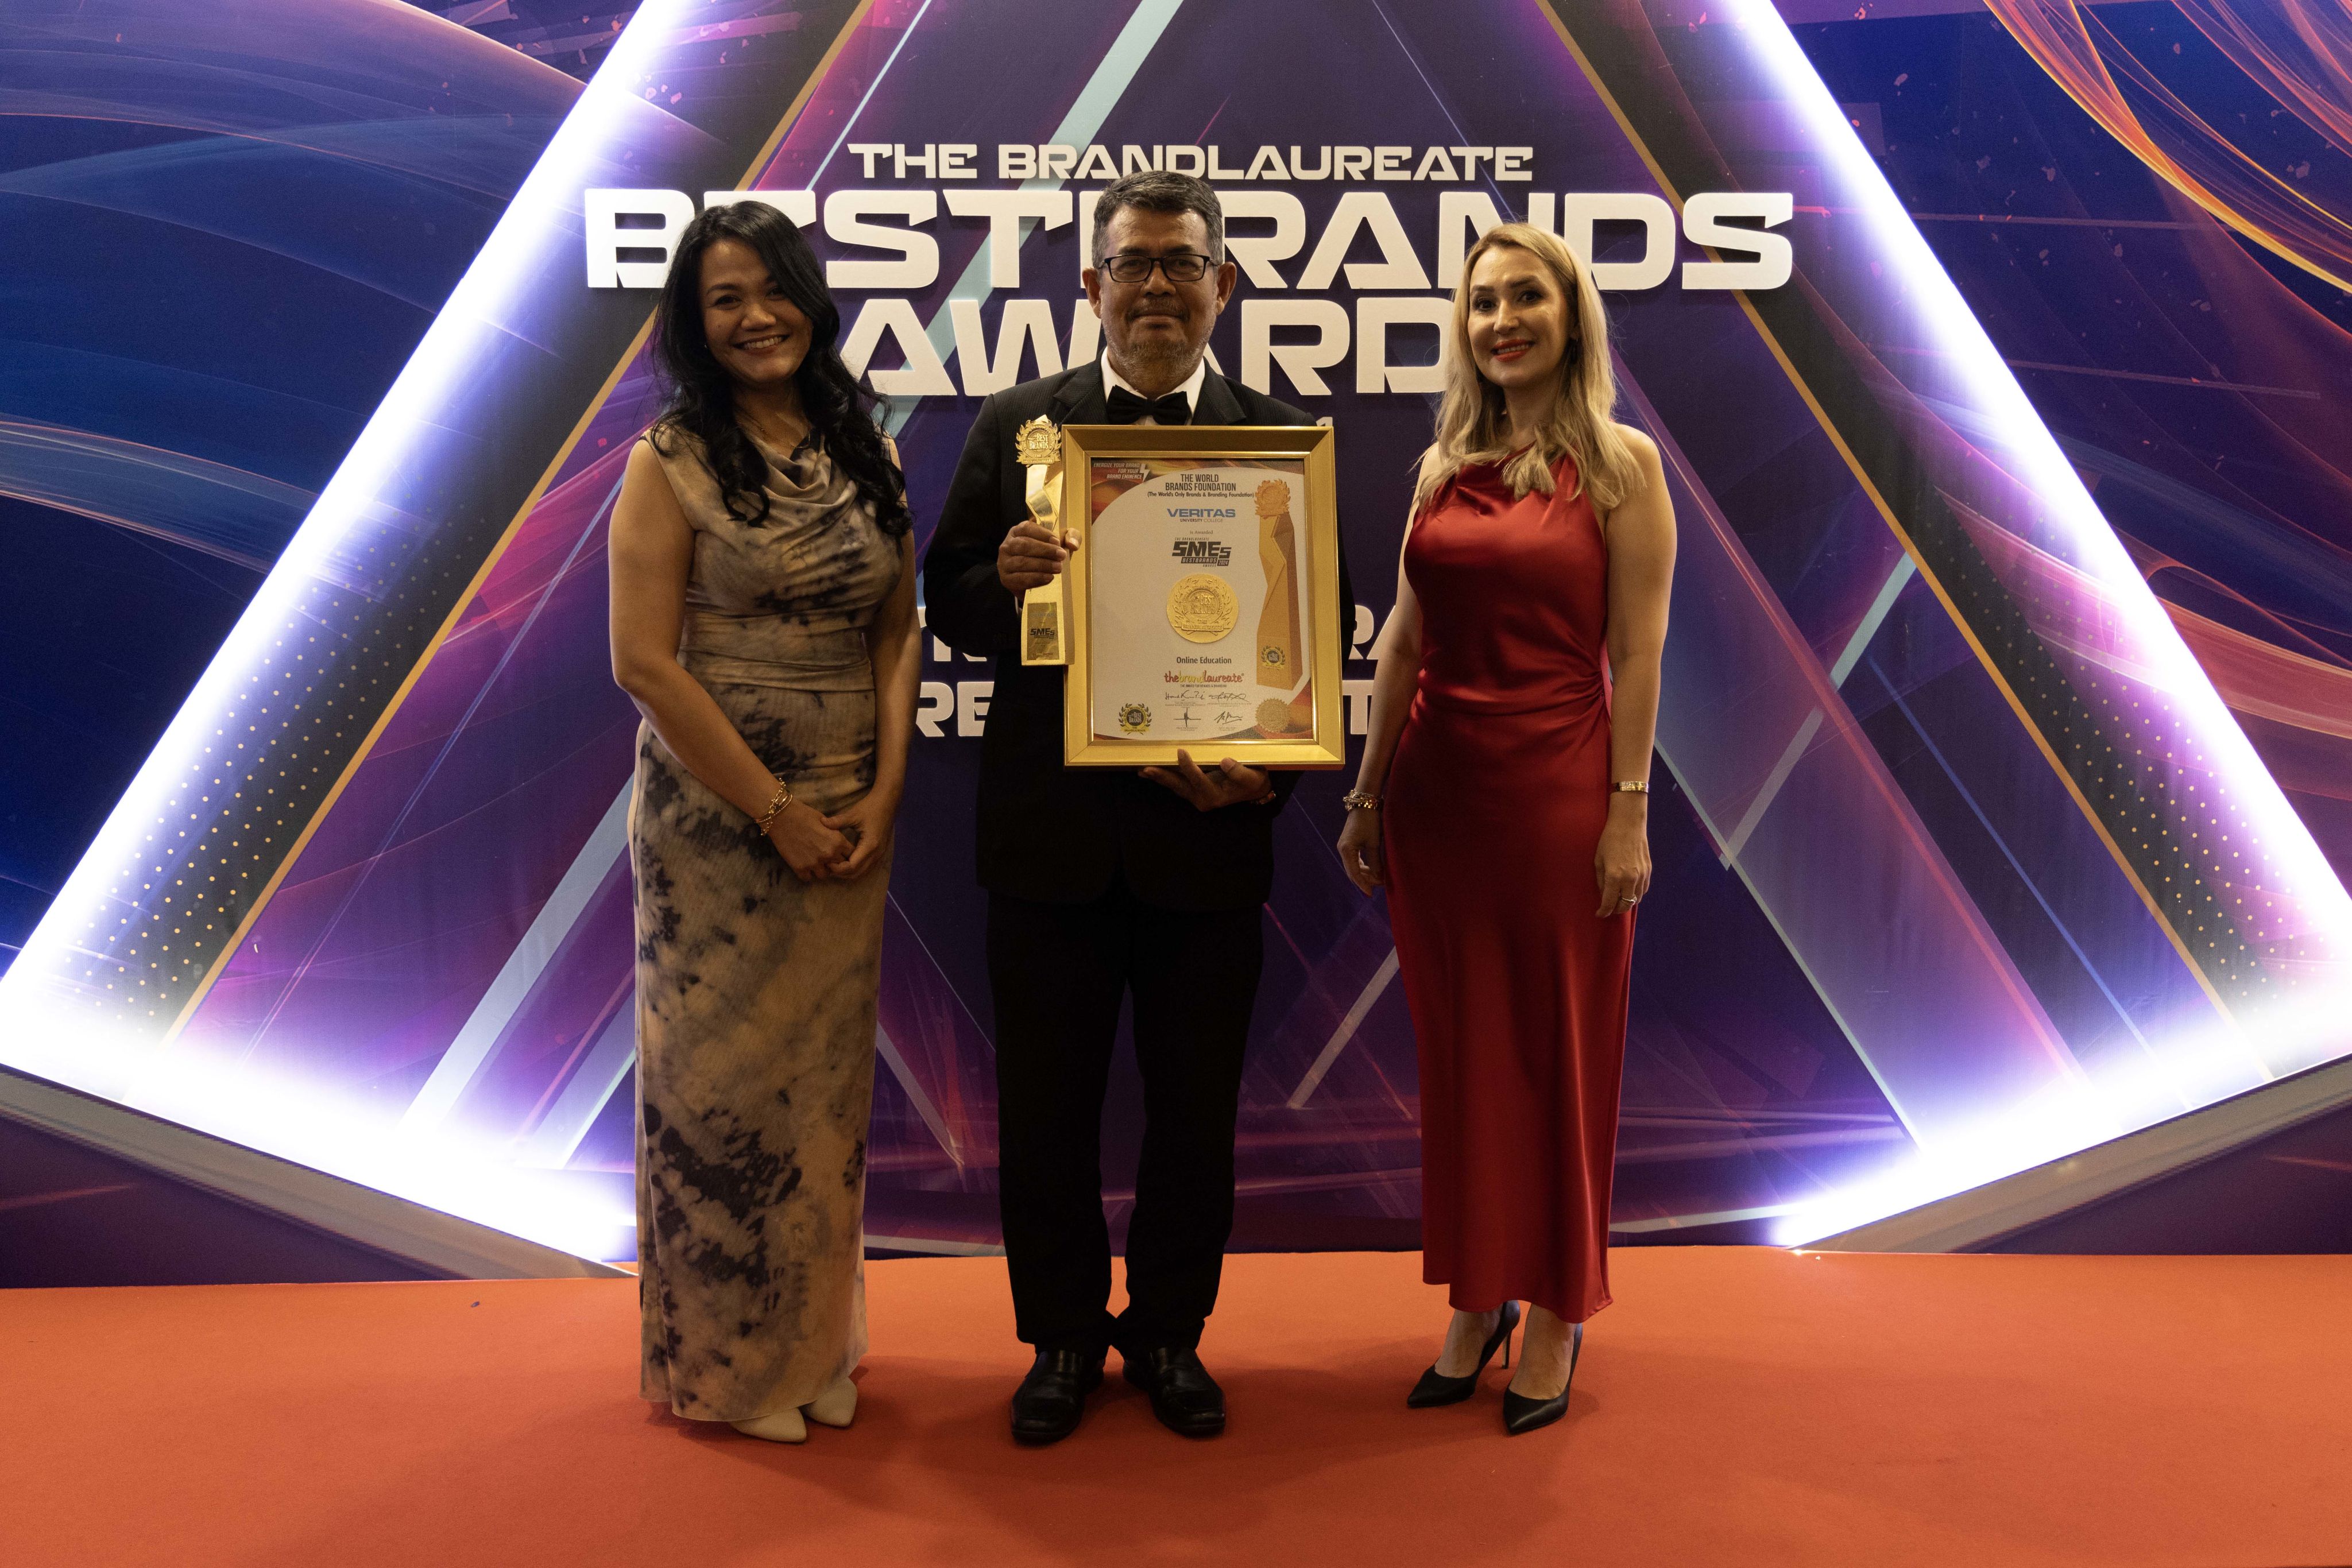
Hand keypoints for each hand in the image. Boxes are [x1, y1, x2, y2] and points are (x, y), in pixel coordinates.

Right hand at [766, 800, 852, 882]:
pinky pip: (808, 878)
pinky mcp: (800, 868)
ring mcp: (814, 863)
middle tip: (829, 859)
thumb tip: (838, 841)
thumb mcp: (826, 822)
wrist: (782, 816)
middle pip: (840, 866)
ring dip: (822, 870)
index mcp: (838, 841)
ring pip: (824, 875)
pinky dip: (807, 873)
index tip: (842, 853)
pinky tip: (804, 865)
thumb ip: (834, 835)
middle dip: (836, 863)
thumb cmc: (804, 814)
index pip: (851, 854)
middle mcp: (829, 854)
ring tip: (816, 863)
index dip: (847, 854)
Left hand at [820, 785, 901, 879]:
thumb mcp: (853, 814)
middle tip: (827, 866)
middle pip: (857, 874)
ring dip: (848, 873)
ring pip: (862, 873)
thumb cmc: (871, 807)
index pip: (852, 866)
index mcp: (869, 846)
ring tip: (835, 866)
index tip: (826, 862)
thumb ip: (838, 821)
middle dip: (841, 873)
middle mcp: (876, 854)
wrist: (887, 803)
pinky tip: (845, 863)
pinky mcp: (879, 853)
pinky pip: (866, 868)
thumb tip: (821, 822)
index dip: (838, 868)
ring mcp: (879, 855)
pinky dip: (855, 869)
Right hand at [997, 520, 1075, 594]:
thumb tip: (1072, 543)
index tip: (1057, 541)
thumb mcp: (1058, 544)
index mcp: (1017, 532)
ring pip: (1021, 562)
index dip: (1042, 534)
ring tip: (1058, 568)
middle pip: (1024, 545)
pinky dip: (1036, 578)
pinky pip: (1020, 579)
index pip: (1026, 528)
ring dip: (1042, 565)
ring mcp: (1004, 563)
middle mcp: (1008, 545)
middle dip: (1045, 550)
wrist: (1034, 580)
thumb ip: (1070, 537)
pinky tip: (1048, 578)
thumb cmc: (1046, 557)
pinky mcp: (1006, 579)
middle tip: (1061, 556)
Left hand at [1140, 750, 1272, 811]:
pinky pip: (1176, 784)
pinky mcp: (1193, 791)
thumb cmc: (1253, 781)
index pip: (1198, 780)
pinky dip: (1164, 777)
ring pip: (1174, 786)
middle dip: (1162, 777)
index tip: (1180, 751)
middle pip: (1179, 786)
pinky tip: (1150, 772)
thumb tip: (1224, 761)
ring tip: (1142, 770)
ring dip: (1159, 777)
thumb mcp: (1252, 778)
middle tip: (1146, 769)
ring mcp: (1195, 796)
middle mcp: (1201, 799)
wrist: (1254, 790)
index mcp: (1214, 796)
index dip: (1188, 766)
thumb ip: (1239, 772)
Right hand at [1337, 805, 1383, 893]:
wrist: (1365, 803)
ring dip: (1366, 874)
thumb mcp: (1374, 843)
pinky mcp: (1349, 844)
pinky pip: (1355, 861)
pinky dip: (1364, 867)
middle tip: (1380, 886)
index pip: (1354, 873)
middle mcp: (1343, 849)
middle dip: (1366, 880)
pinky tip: (1373, 871)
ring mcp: (1345, 847)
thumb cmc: (1370, 821)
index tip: (1371, 894)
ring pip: (1354, 867)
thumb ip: (1375, 862)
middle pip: (1352, 872)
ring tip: (1379, 880)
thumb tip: (1378, 878)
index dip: (1363, 885)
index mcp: (1346, 850)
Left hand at [1594, 797, 1651, 916]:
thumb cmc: (1609, 840)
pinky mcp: (1649, 870)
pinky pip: (1643, 889)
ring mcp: (1642, 875)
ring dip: (1627, 903)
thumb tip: (1603, 895)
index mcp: (1614, 877)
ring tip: (1619, 901)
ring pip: (1636, 899)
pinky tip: (1629, 891)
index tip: (1599, 914)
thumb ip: (1601, 881)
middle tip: (1609, 909)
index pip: (1609, 903)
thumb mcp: (1598, 860)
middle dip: (1616, 910)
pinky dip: (1636, 894)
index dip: (1603, 912)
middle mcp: (1630, 879)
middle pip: (1625, 905)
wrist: (1628, 824)